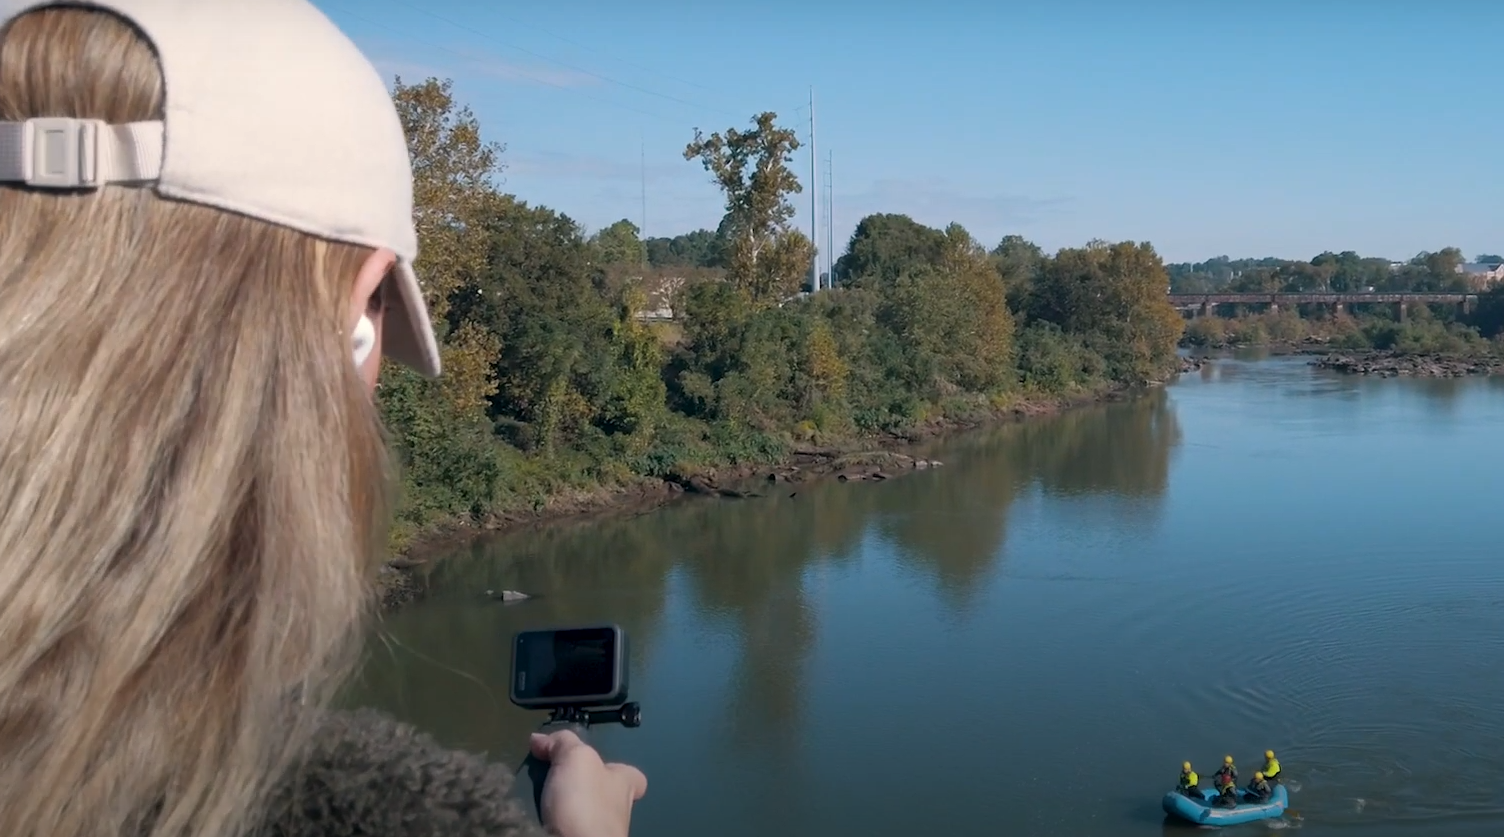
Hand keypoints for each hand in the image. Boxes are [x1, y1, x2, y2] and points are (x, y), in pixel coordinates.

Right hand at [529, 729, 646, 836]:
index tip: (589, 762)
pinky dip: (553, 824)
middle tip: (549, 777)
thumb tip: (540, 739)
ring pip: (583, 813)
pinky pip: (566, 829)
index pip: (630, 776)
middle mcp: (616, 810)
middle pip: (602, 793)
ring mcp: (598, 833)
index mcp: (624, 786)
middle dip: (580, 785)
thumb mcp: (576, 758)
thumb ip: (564, 743)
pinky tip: (537, 818)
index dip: (613, 767)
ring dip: (564, 807)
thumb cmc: (586, 804)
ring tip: (535, 798)